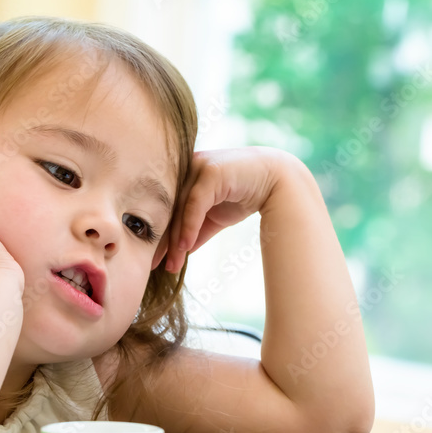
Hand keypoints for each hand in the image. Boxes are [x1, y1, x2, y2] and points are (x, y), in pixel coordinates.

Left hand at [164, 147, 282, 272]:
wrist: (278, 182)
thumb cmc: (245, 194)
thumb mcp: (215, 217)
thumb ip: (197, 230)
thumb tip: (180, 251)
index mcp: (184, 176)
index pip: (168, 210)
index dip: (160, 235)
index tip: (153, 259)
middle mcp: (187, 168)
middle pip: (170, 210)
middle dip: (163, 240)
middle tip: (154, 266)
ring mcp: (198, 166)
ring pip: (180, 208)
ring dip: (175, 239)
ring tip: (171, 264)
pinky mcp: (210, 171)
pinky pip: (194, 204)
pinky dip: (189, 226)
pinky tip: (185, 247)